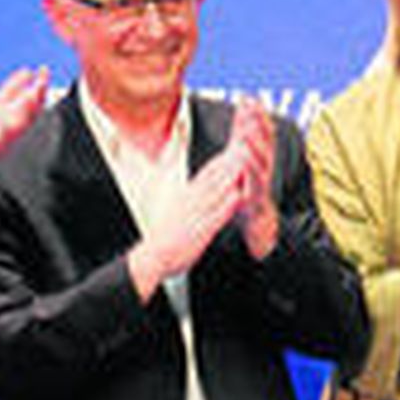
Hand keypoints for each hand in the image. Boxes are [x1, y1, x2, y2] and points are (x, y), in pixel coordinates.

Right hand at [129, 142, 248, 295]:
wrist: (153, 257)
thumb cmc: (167, 238)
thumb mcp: (180, 213)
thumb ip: (192, 202)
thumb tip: (201, 193)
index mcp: (187, 196)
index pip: (207, 173)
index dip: (223, 158)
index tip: (235, 145)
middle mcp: (192, 200)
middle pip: (215, 175)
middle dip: (231, 158)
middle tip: (246, 142)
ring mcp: (196, 213)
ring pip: (217, 189)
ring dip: (232, 174)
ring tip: (247, 160)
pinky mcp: (200, 229)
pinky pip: (217, 214)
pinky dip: (229, 202)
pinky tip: (241, 194)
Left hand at [230, 97, 278, 258]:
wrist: (258, 225)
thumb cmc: (249, 192)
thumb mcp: (245, 162)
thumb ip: (243, 139)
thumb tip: (242, 114)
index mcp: (259, 158)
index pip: (260, 131)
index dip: (256, 114)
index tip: (249, 97)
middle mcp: (263, 167)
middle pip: (263, 140)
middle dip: (257, 121)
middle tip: (251, 104)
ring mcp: (261, 181)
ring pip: (260, 157)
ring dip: (254, 141)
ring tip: (246, 127)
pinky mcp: (257, 196)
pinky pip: (254, 180)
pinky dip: (251, 167)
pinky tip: (244, 156)